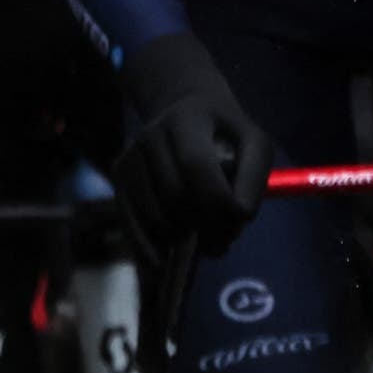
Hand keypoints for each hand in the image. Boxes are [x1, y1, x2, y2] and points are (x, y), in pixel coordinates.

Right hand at [114, 32, 272, 256]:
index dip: (218, 200)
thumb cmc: (225, 133)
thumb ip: (254, 175)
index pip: (196, 164)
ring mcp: (129, 158)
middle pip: (174, 194)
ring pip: (152, 213)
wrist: (184, 110)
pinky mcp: (118, 178)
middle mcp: (150, 137)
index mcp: (186, 121)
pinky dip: (147, 247)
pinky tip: (164, 263)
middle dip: (205, 225)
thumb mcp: (254, 142)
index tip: (240, 221)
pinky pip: (129, 221)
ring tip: (208, 244)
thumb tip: (240, 215)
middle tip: (226, 241)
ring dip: (181, 239)